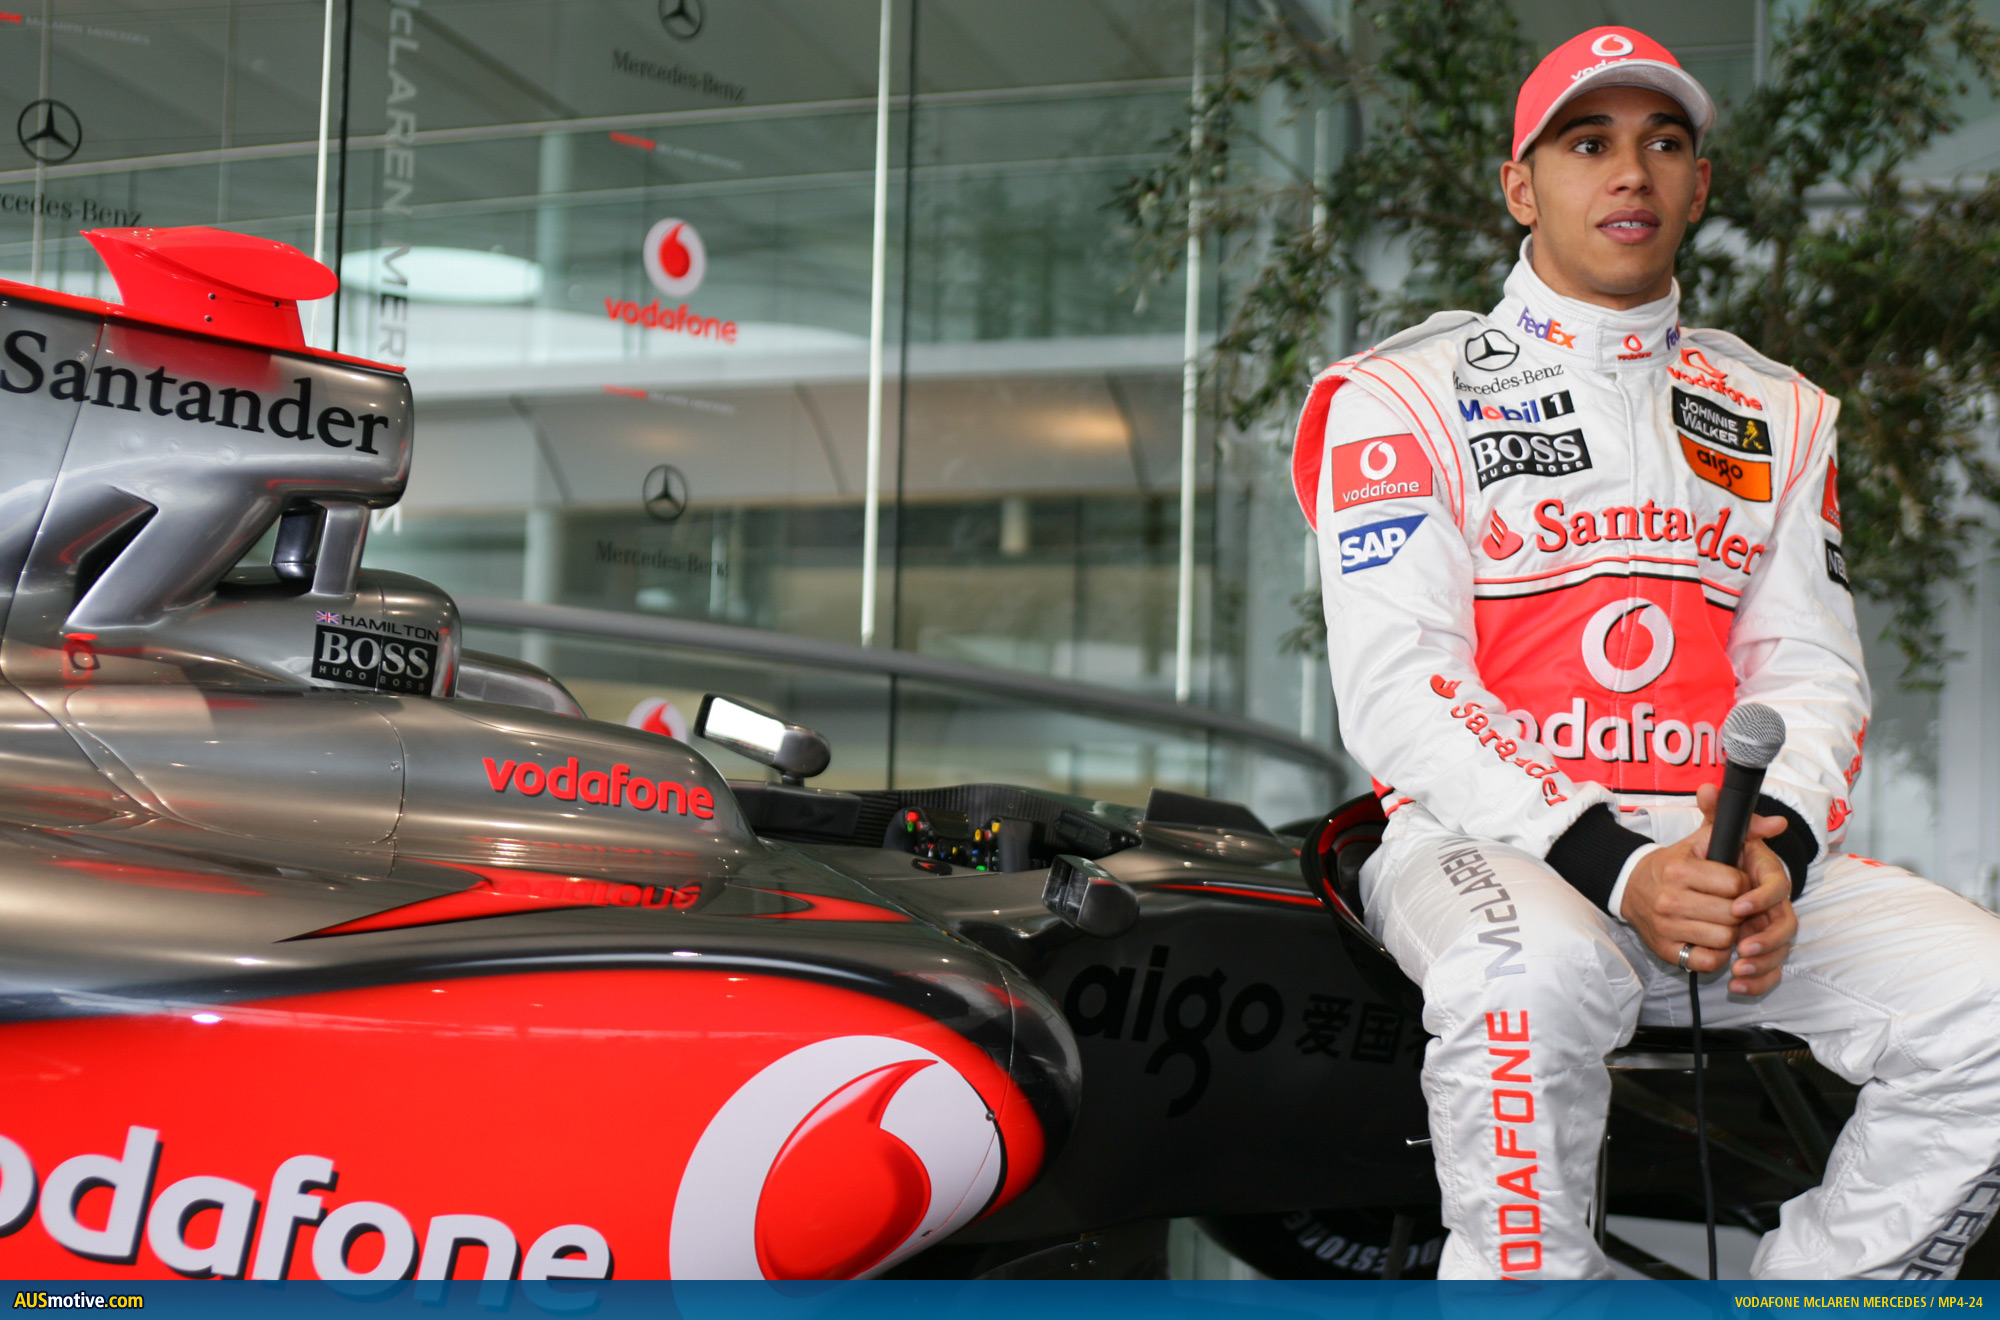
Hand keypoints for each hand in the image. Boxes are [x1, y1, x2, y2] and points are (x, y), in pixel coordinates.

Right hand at [1619, 783, 1795, 994]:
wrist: (1631, 885)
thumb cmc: (1673, 863)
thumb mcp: (1702, 839)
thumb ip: (1743, 829)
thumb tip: (1779, 822)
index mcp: (1679, 869)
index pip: (1735, 884)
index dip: (1743, 885)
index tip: (1734, 883)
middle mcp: (1669, 899)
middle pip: (1732, 915)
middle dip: (1739, 910)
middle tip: (1729, 903)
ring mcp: (1665, 927)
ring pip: (1724, 938)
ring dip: (1730, 931)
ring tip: (1720, 920)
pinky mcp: (1666, 950)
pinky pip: (1709, 961)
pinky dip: (1717, 953)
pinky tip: (1711, 938)